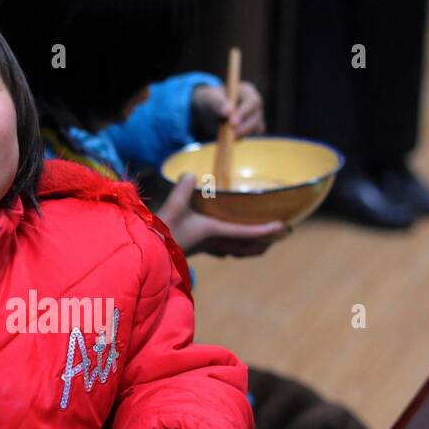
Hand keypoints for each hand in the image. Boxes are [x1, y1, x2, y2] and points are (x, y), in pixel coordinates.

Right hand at [157, 173, 286, 256]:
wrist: (147, 253)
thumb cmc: (161, 232)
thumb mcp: (172, 207)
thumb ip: (182, 189)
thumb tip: (191, 174)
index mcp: (213, 233)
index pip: (245, 233)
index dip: (265, 230)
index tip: (281, 227)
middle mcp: (214, 244)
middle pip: (246, 248)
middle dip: (264, 243)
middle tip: (279, 237)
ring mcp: (207, 249)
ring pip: (236, 251)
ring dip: (251, 248)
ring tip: (262, 243)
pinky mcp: (198, 249)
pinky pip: (223, 250)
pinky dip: (235, 248)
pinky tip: (230, 245)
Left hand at [191, 81, 264, 139]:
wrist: (208, 111)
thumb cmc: (211, 99)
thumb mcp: (210, 97)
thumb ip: (219, 103)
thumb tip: (228, 112)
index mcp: (247, 92)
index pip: (252, 102)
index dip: (245, 112)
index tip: (233, 123)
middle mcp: (254, 104)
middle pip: (257, 116)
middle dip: (245, 126)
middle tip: (232, 134)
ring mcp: (255, 117)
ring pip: (257, 127)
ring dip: (245, 133)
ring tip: (229, 137)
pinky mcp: (252, 129)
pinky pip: (252, 135)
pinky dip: (243, 138)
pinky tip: (231, 140)